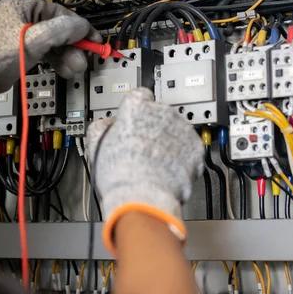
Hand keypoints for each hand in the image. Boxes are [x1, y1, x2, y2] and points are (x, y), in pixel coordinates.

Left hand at [0, 0, 99, 131]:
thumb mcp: (35, 39)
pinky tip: (66, 71)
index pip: (59, 13)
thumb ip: (62, 30)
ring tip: (76, 70)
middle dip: (72, 47)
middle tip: (84, 61)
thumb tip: (84, 26)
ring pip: (51, 44)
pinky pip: (43, 54)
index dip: (79, 28)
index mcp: (23, 6)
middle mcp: (22, 17)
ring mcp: (20, 35)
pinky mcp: (19, 52)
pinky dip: (55, 62)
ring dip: (66, 57)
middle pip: (56, 30)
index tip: (94, 41)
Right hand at [87, 88, 204, 253]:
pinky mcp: (196, 147)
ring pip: (176, 131)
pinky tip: (169, 170)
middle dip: (154, 128)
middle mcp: (161, 112)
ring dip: (169, 142)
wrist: (144, 197)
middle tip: (145, 148)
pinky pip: (189, 148)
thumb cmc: (120, 174)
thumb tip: (108, 124)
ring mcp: (181, 129)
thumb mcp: (97, 144)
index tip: (136, 120)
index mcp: (136, 106)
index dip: (137, 111)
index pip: (139, 97)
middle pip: (160, 114)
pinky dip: (183, 157)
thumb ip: (103, 127)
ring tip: (157, 163)